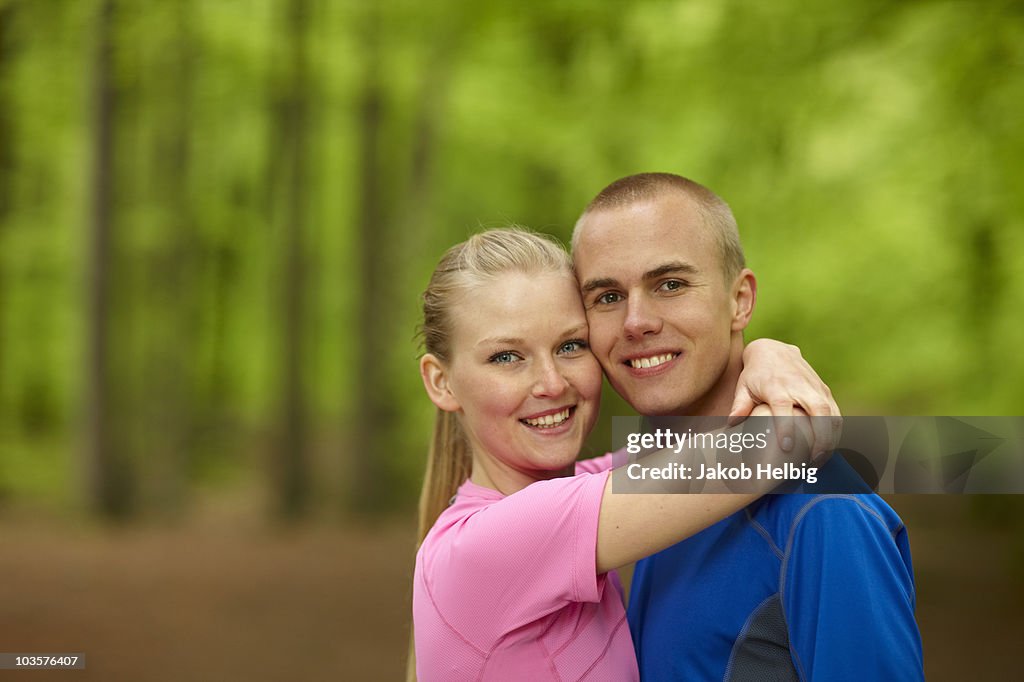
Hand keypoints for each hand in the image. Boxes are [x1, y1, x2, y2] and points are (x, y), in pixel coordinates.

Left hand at [728, 339, 840, 458]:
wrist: (774, 350)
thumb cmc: (755, 375)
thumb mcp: (743, 387)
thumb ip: (739, 405)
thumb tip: (731, 424)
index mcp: (776, 386)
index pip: (784, 406)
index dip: (786, 427)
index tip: (787, 448)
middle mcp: (799, 386)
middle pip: (817, 410)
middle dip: (820, 437)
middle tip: (813, 461)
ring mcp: (815, 387)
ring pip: (831, 413)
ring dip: (831, 438)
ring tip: (821, 460)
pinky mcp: (824, 390)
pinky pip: (836, 412)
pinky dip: (836, 432)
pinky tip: (829, 449)